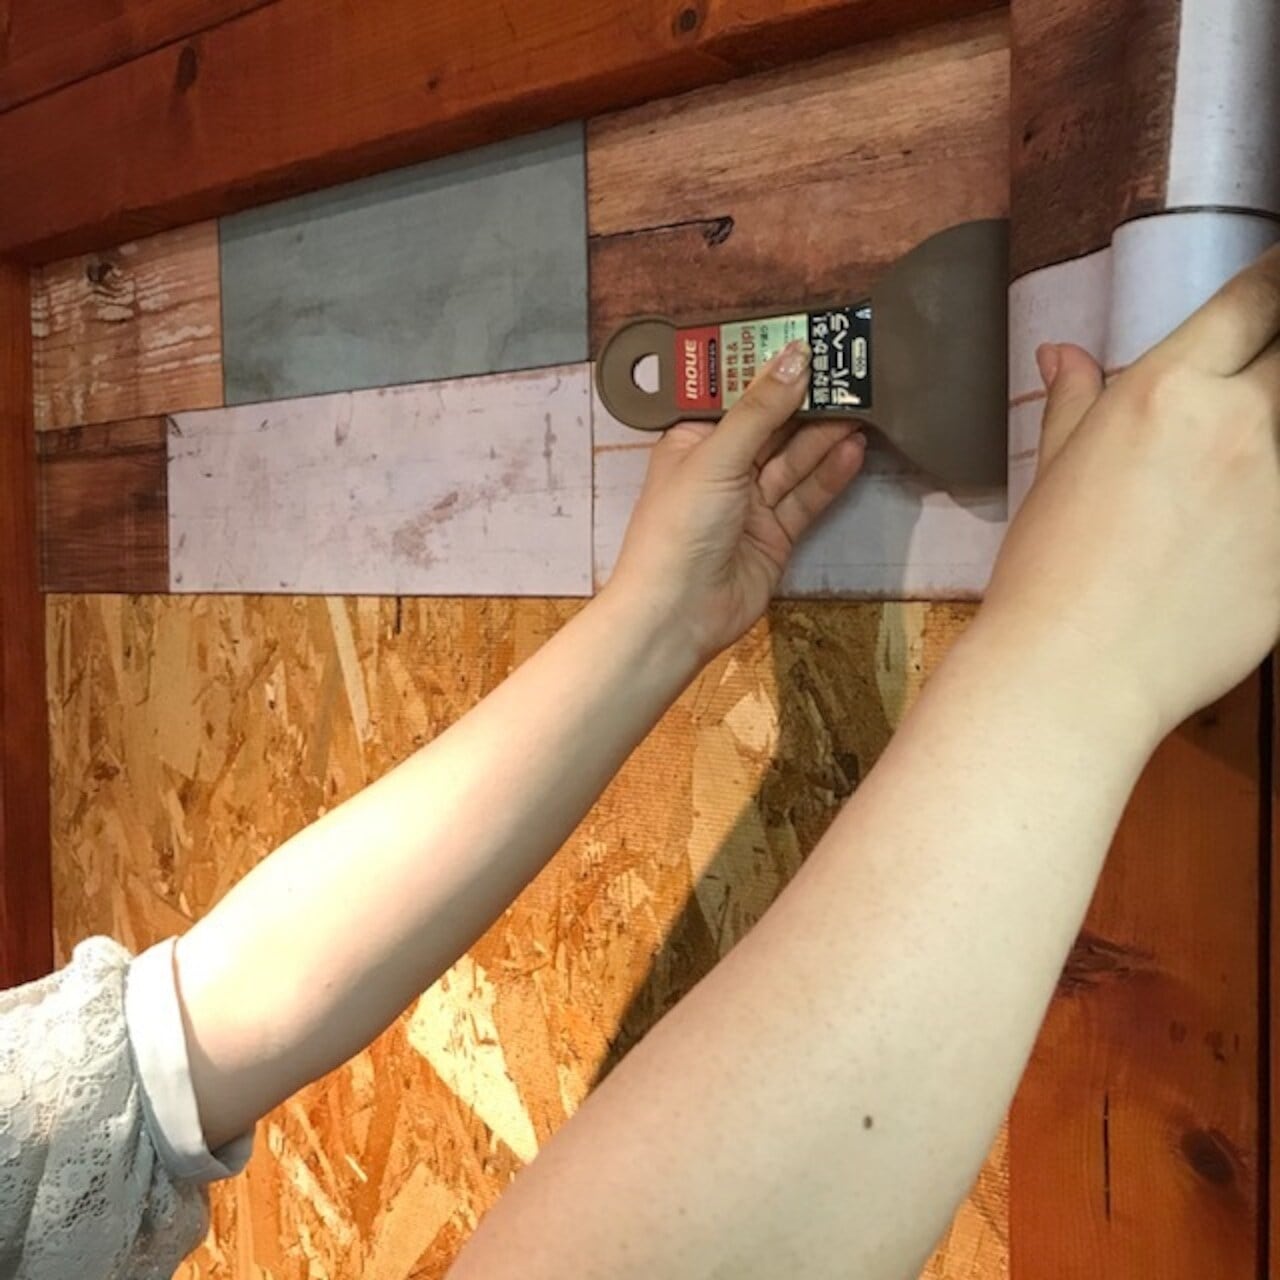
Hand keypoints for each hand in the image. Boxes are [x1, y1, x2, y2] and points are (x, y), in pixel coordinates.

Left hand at [606, 339, 866, 660]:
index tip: (808, 339)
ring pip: (793, 460)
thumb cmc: (679, 528)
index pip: (734, 395)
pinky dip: (830, 474)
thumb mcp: (716, 456)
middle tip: (849, 366)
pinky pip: (806, 497)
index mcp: (691, 442)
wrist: (678, 614)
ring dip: (825, 434)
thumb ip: (760, 408)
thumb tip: (796, 356)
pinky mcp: (775, 535)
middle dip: (806, 399)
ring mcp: (749, 504)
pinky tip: (855, 447)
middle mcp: (720, 468)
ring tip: (864, 401)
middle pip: (770, 426)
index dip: (768, 369)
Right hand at [981, 244, 1279, 739]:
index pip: (1254, 299)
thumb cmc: (1044, 571)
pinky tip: (1245, 522)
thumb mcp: (1051, 476)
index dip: (1276, 281)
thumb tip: (1062, 355)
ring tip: (1246, 460)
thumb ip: (1074, 406)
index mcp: (1163, 391)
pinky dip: (1276, 499)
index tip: (1277, 286)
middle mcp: (1238, 422)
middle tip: (1261, 386)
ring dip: (1277, 426)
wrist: (1074, 670)